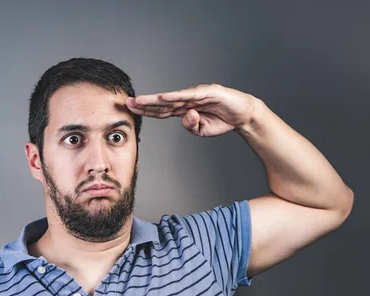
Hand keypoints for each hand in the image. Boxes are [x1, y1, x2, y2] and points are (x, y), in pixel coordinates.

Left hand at [125, 84, 256, 136]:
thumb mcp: (203, 131)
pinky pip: (190, 95)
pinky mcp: (208, 92)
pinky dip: (176, 96)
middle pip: (162, 102)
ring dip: (155, 99)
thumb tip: (186, 116)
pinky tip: (164, 96)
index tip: (131, 110)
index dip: (146, 111)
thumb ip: (191, 126)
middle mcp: (187, 100)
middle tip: (127, 102)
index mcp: (184, 110)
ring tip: (141, 100)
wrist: (242, 114)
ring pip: (172, 98)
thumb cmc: (222, 120)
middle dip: (144, 103)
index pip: (161, 110)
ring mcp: (197, 95)